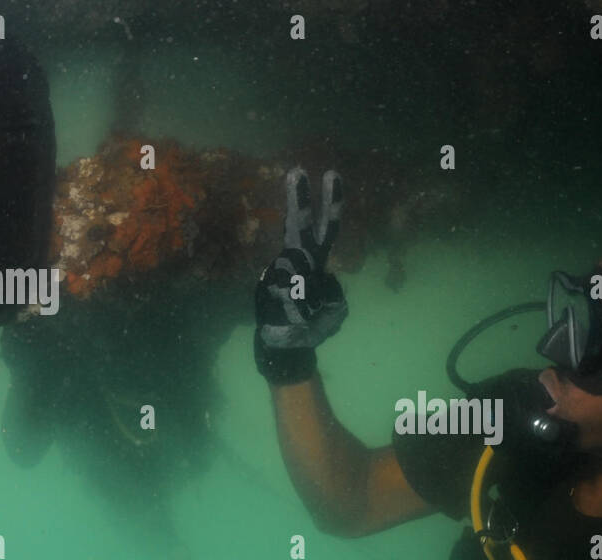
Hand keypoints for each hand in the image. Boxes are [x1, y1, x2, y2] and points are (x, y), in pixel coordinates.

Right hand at [253, 167, 347, 383]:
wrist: (288, 348)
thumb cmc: (312, 324)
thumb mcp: (334, 308)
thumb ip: (332, 293)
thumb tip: (318, 282)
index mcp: (315, 262)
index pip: (327, 229)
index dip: (331, 203)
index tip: (331, 174)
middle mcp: (297, 262)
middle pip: (301, 227)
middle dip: (301, 201)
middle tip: (297, 170)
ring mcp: (280, 273)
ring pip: (291, 268)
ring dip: (300, 292)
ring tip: (300, 310)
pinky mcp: (267, 289)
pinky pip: (283, 292)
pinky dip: (293, 307)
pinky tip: (293, 316)